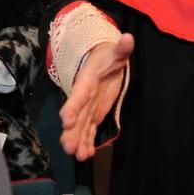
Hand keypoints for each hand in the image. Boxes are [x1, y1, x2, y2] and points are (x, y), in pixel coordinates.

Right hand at [59, 34, 134, 160]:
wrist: (104, 64)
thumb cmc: (108, 57)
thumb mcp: (115, 52)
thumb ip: (122, 48)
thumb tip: (128, 38)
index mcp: (86, 82)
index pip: (77, 95)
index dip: (71, 107)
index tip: (65, 120)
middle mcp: (84, 98)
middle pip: (76, 116)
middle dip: (71, 132)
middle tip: (69, 148)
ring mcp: (88, 109)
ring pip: (80, 127)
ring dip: (78, 141)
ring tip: (78, 156)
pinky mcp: (94, 115)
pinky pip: (89, 131)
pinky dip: (87, 142)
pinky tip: (86, 155)